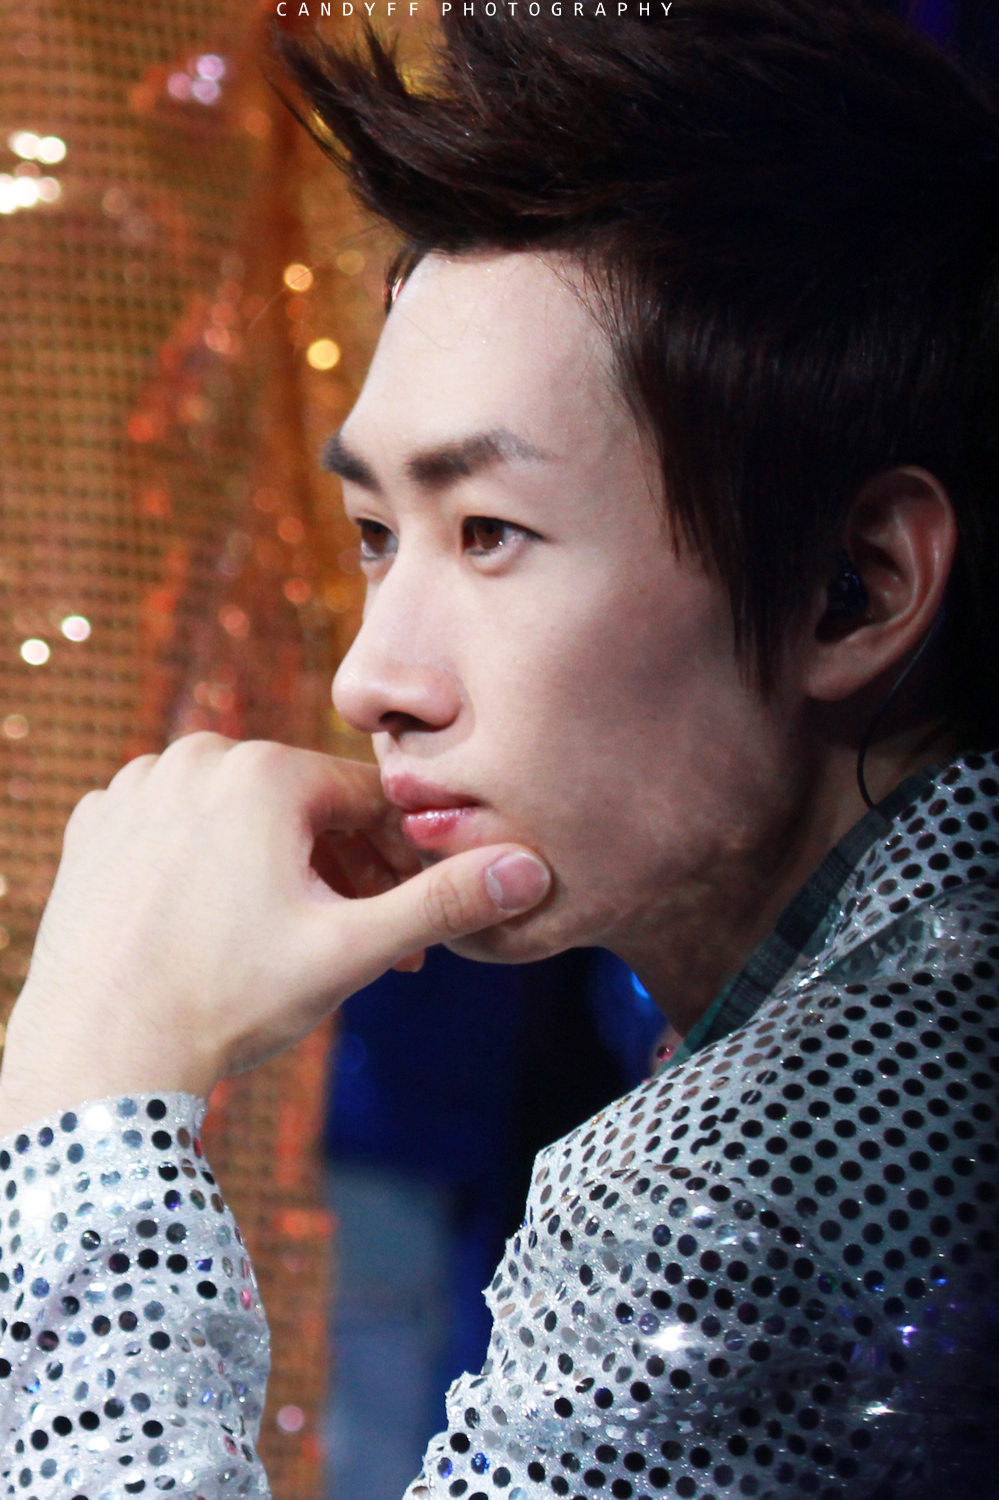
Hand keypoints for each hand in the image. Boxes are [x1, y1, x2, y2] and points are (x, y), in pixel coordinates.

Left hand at [0, 733, 550, 1133]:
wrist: (99, 1054)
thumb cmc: (228, 1000)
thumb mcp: (352, 950)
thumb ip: (443, 902)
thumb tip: (530, 868)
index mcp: (262, 772)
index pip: (366, 800)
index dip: (399, 860)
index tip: (408, 920)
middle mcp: (195, 758)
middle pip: (302, 806)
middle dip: (342, 870)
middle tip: (362, 943)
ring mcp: (136, 788)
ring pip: (241, 815)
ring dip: (280, 866)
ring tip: (294, 939)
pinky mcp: (97, 825)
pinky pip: (179, 828)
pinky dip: (209, 865)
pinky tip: (218, 924)